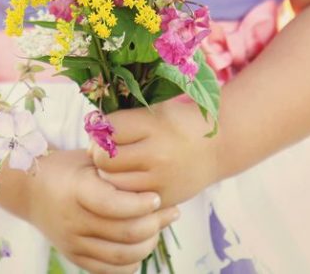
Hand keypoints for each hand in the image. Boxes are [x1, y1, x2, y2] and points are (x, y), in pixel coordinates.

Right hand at [26, 149, 179, 273]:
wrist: (30, 190)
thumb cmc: (66, 168)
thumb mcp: (88, 159)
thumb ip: (117, 168)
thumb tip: (153, 177)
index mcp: (76, 190)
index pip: (112, 204)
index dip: (140, 204)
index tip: (156, 196)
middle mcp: (73, 220)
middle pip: (124, 233)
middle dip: (155, 224)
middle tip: (170, 211)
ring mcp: (73, 243)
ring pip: (122, 256)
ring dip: (149, 244)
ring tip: (158, 227)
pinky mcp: (74, 257)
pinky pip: (111, 271)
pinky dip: (132, 262)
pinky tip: (142, 245)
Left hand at [90, 101, 224, 207]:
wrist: (218, 147)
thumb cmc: (177, 123)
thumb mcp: (154, 109)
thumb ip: (123, 119)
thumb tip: (91, 141)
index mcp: (153, 125)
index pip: (108, 130)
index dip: (101, 130)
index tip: (106, 132)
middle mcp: (157, 153)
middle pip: (104, 160)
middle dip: (100, 155)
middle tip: (108, 152)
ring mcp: (161, 180)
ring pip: (112, 184)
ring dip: (109, 175)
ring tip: (118, 167)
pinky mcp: (164, 200)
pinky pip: (129, 202)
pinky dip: (124, 193)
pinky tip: (131, 181)